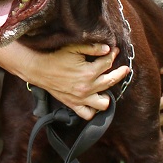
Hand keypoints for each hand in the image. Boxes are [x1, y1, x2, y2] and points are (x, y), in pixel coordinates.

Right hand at [0, 40, 129, 121]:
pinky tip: (94, 101)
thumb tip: (108, 49)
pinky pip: (88, 114)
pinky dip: (93, 110)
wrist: (38, 69)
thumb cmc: (55, 56)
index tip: (115, 51)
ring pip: (104, 103)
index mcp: (88, 72)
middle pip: (111, 81)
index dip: (113, 55)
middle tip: (124, 68)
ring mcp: (81, 98)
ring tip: (106, 88)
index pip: (107, 63)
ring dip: (107, 95)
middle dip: (120, 73)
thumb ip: (92, 48)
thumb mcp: (74, 48)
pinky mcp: (73, 104)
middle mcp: (87, 88)